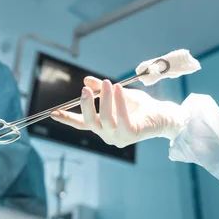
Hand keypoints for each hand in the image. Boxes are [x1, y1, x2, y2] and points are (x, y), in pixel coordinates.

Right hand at [50, 77, 189, 147]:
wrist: (165, 114)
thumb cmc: (143, 106)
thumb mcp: (119, 94)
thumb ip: (103, 90)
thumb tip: (87, 81)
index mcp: (103, 127)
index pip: (82, 124)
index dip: (67, 118)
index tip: (53, 112)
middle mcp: (108, 135)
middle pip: (90, 122)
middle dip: (86, 105)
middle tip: (85, 89)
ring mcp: (118, 138)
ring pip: (104, 119)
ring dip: (104, 100)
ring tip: (107, 83)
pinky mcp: (130, 135)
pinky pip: (120, 118)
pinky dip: (117, 103)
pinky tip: (116, 89)